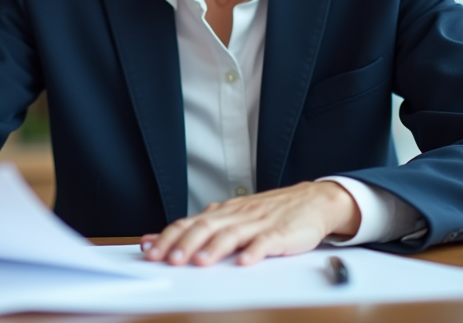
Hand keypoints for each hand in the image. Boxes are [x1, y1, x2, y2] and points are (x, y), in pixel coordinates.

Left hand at [140, 180, 360, 266]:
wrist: (312, 201)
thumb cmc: (269, 213)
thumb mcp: (231, 217)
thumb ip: (199, 228)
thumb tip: (160, 238)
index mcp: (223, 213)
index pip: (189, 222)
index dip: (168, 237)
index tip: (150, 251)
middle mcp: (237, 215)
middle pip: (206, 227)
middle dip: (186, 244)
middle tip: (171, 260)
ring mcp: (259, 223)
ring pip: (233, 233)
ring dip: (215, 248)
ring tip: (201, 262)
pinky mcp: (281, 233)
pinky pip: (267, 241)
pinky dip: (255, 251)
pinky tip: (245, 262)